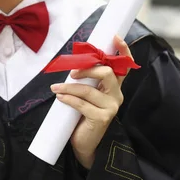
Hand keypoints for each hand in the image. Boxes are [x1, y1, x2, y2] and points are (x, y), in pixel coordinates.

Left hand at [50, 35, 132, 168]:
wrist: (84, 142)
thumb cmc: (83, 113)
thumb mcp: (87, 92)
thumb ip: (87, 79)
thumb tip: (73, 62)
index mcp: (115, 86)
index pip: (124, 66)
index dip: (122, 51)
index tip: (115, 37)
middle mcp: (117, 95)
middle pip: (107, 72)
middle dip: (87, 69)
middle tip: (71, 73)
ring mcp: (111, 107)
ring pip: (89, 89)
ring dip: (69, 87)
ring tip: (55, 88)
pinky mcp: (102, 118)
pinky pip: (82, 104)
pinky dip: (68, 98)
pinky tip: (60, 97)